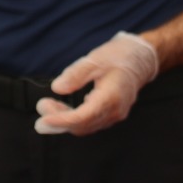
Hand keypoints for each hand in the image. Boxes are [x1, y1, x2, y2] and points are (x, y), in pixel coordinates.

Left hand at [34, 32, 158, 136]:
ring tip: (47, 106)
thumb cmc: (119, 56)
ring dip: (64, 120)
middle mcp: (114, 111)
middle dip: (58, 120)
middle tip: (41, 106)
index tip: (43, 119)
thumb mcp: (95, 59)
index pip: (82, 117)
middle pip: (81, 125)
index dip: (61, 120)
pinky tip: (63, 108)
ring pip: (85, 126)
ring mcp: (114, 115)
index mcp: (110, 97)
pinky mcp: (112, 114)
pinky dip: (74, 118)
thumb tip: (57, 87)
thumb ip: (75, 75)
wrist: (141, 58)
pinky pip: (90, 122)